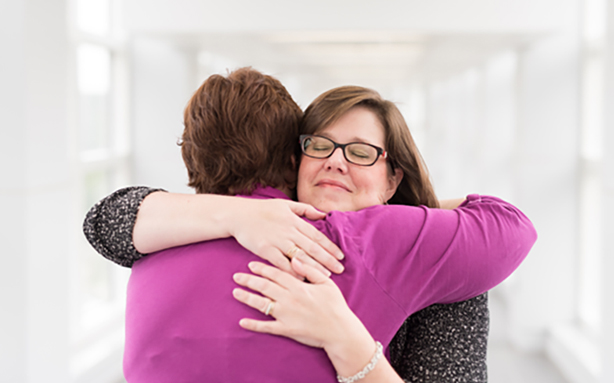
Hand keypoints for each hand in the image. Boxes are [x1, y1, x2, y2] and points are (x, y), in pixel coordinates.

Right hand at [230, 198, 343, 277]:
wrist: (238, 215)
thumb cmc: (263, 210)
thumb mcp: (286, 204)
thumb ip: (305, 209)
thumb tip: (323, 215)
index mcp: (294, 220)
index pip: (316, 235)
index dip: (330, 246)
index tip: (341, 256)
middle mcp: (288, 230)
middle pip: (312, 247)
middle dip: (327, 259)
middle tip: (340, 269)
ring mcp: (277, 240)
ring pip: (300, 256)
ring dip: (314, 267)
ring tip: (326, 276)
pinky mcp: (265, 250)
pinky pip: (281, 263)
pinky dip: (292, 272)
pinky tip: (302, 279)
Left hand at [232, 258, 359, 348]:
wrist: (340, 331)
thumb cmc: (335, 306)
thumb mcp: (326, 283)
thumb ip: (309, 270)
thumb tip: (294, 258)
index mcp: (298, 286)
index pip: (276, 274)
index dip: (262, 268)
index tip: (250, 264)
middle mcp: (289, 299)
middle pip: (264, 287)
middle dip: (249, 280)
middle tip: (236, 276)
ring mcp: (286, 315)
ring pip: (262, 305)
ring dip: (247, 298)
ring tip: (235, 293)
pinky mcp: (286, 329)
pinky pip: (266, 327)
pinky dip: (253, 324)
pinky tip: (242, 322)